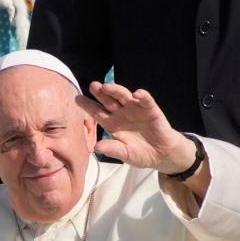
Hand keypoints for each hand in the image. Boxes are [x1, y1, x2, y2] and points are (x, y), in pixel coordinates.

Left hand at [77, 82, 196, 174]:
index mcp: (112, 123)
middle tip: (92, 85)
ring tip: (107, 87)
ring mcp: (135, 109)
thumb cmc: (140, 153)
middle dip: (100, 93)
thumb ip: (112, 149)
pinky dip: (142, 96)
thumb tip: (96, 147)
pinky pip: (146, 100)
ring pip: (124, 96)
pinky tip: (137, 94)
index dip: (88, 105)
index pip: (97, 112)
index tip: (77, 99)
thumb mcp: (124, 153)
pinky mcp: (150, 110)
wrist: (161, 155)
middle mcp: (121, 113)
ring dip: (116, 90)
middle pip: (108, 100)